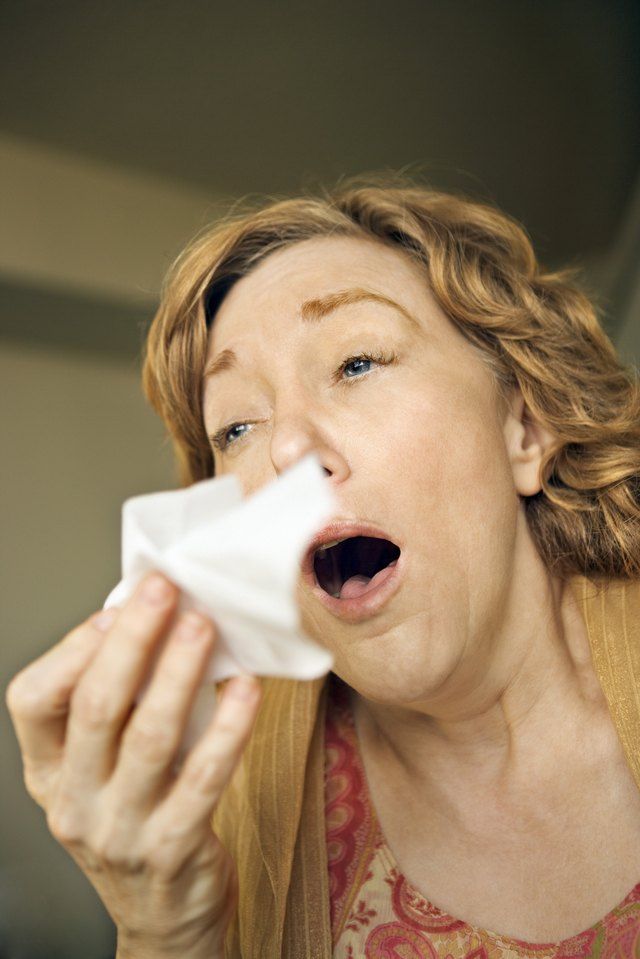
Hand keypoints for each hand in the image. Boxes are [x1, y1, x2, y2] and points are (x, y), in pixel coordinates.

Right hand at [5, 572, 261, 957]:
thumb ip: (114, 705)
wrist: (163, 916)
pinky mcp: (171, 850)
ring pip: (149, 738)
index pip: (33, 699)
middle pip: (95, 707)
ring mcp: (119, 830)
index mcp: (47, 771)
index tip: (118, 605)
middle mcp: (72, 801)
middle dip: (133, 640)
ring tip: (205, 626)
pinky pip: (203, 780)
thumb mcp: (103, 766)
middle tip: (165, 591)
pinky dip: (227, 729)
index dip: (75, 647)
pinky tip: (247, 690)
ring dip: (179, 673)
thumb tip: (147, 618)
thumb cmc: (137, 816)